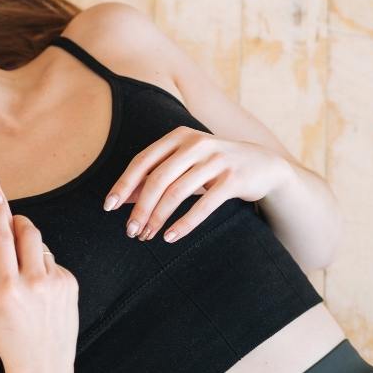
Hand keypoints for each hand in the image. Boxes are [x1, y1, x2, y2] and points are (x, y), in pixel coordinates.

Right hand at [0, 194, 78, 372]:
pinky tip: (37, 290)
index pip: (2, 238)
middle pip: (28, 231)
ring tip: (20, 271)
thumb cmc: (4, 337)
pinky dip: (43, 268)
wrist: (43, 364)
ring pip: (42, 247)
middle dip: (18, 222)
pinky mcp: (71, 284)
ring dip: (30, 249)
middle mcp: (35, 283)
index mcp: (7, 289)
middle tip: (9, 224)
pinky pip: (53, 263)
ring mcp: (57, 283)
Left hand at [104, 127, 294, 242]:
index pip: (143, 161)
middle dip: (140, 207)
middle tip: (130, 231)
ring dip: (158, 218)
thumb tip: (123, 198)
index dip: (124, 184)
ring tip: (147, 236)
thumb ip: (156, 176)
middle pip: (157, 179)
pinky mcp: (234, 179)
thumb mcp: (184, 165)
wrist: (263, 165)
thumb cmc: (214, 167)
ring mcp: (216, 160)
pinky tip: (171, 237)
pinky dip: (184, 223)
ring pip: (177, 192)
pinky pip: (204, 205)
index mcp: (179, 136)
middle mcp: (196, 143)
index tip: (109, 206)